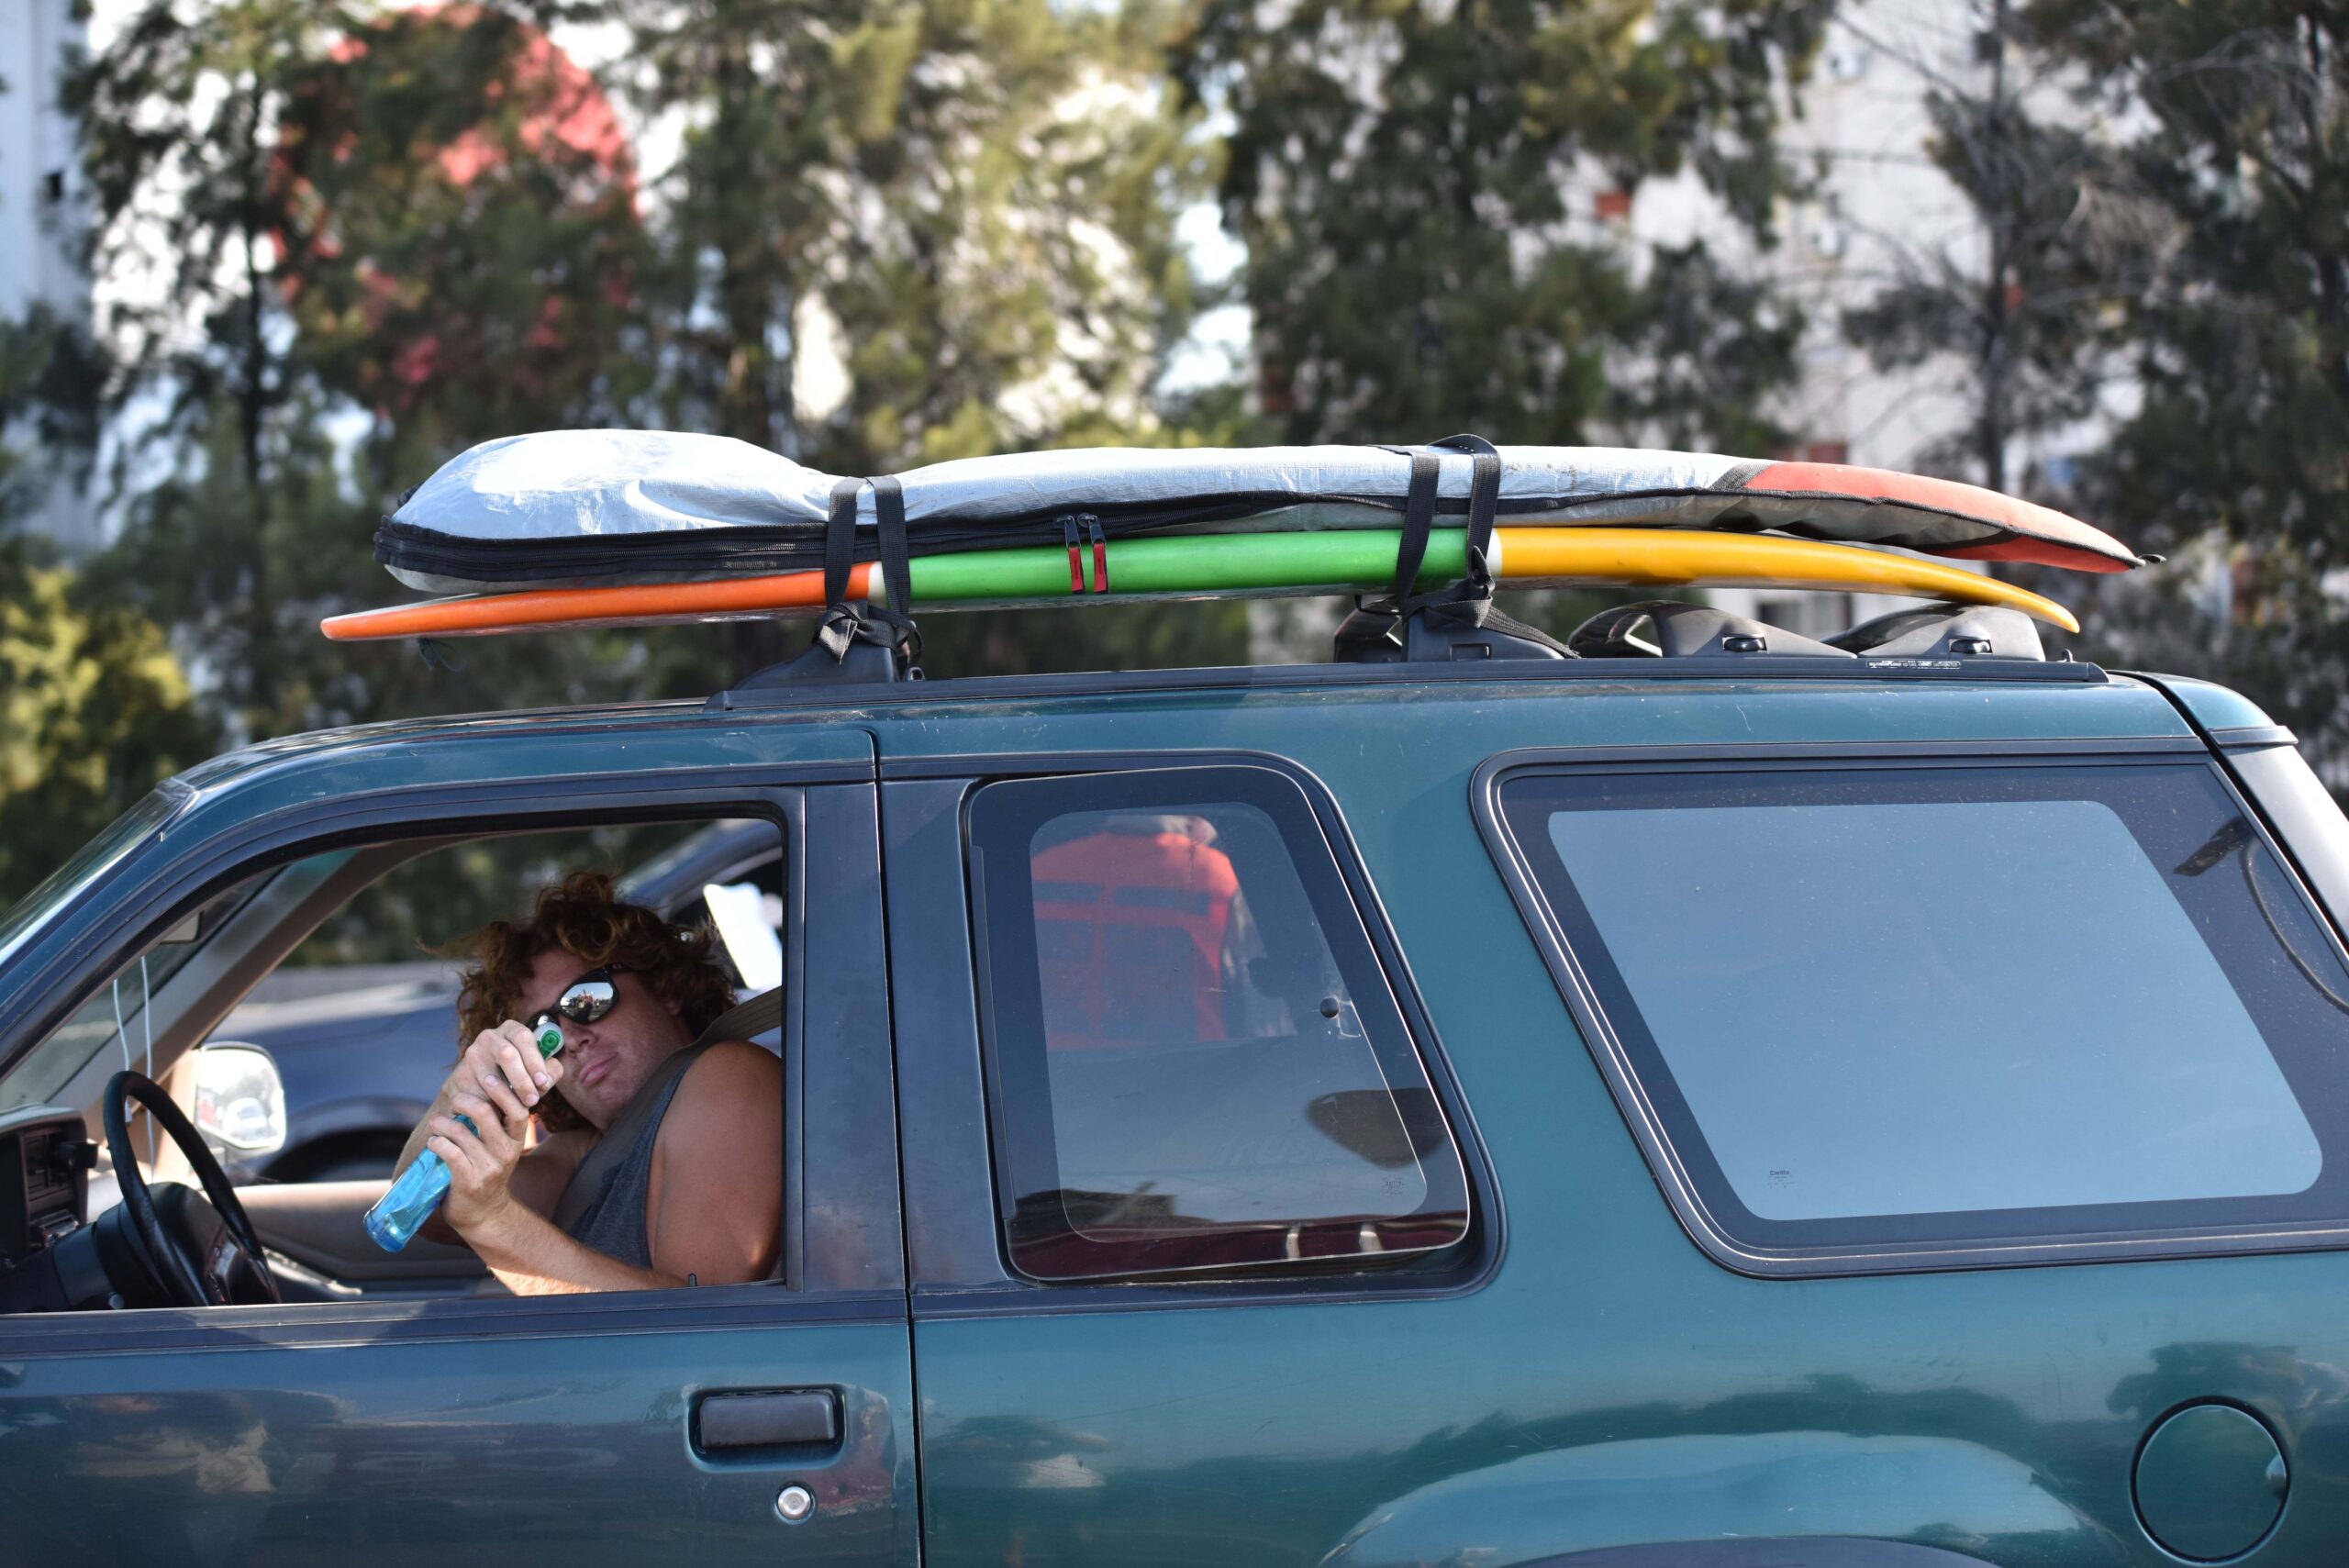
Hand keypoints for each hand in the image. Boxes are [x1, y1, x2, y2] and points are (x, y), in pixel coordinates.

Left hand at [424, 1084, 532, 1238]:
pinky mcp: (468, 1180)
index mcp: (516, 1141)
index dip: (503, 1090)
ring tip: (437, 1124)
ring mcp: (488, 1167)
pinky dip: (436, 1142)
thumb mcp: (500, 1149)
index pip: (518, 1108)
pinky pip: (448, 1151)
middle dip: (464, 1100)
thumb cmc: (487, 1173)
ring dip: (442, 1123)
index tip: (488, 1077)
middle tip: (454, 1101)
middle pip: (486, 1113)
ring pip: (460, 1131)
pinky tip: (434, 1143)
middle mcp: (505, 1152)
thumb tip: (480, 1087)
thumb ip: (495, 1124)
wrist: (484, 1215)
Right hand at [441, 1020, 566, 1127]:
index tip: (542, 1081)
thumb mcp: (534, 1073)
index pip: (523, 1037)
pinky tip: (500, 1111)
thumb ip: (548, 1072)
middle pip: (507, 1054)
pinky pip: (477, 1091)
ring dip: (508, 1095)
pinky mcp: (458, 1076)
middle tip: (533, 1100)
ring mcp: (471, 1055)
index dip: (535, 1060)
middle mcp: (489, 1037)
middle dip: (523, 1080)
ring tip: (521, 1108)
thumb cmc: (514, 1081)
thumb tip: (546, 1078)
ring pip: (491, 1075)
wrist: (476, 1096)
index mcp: (510, 1030)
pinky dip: (491, 1103)